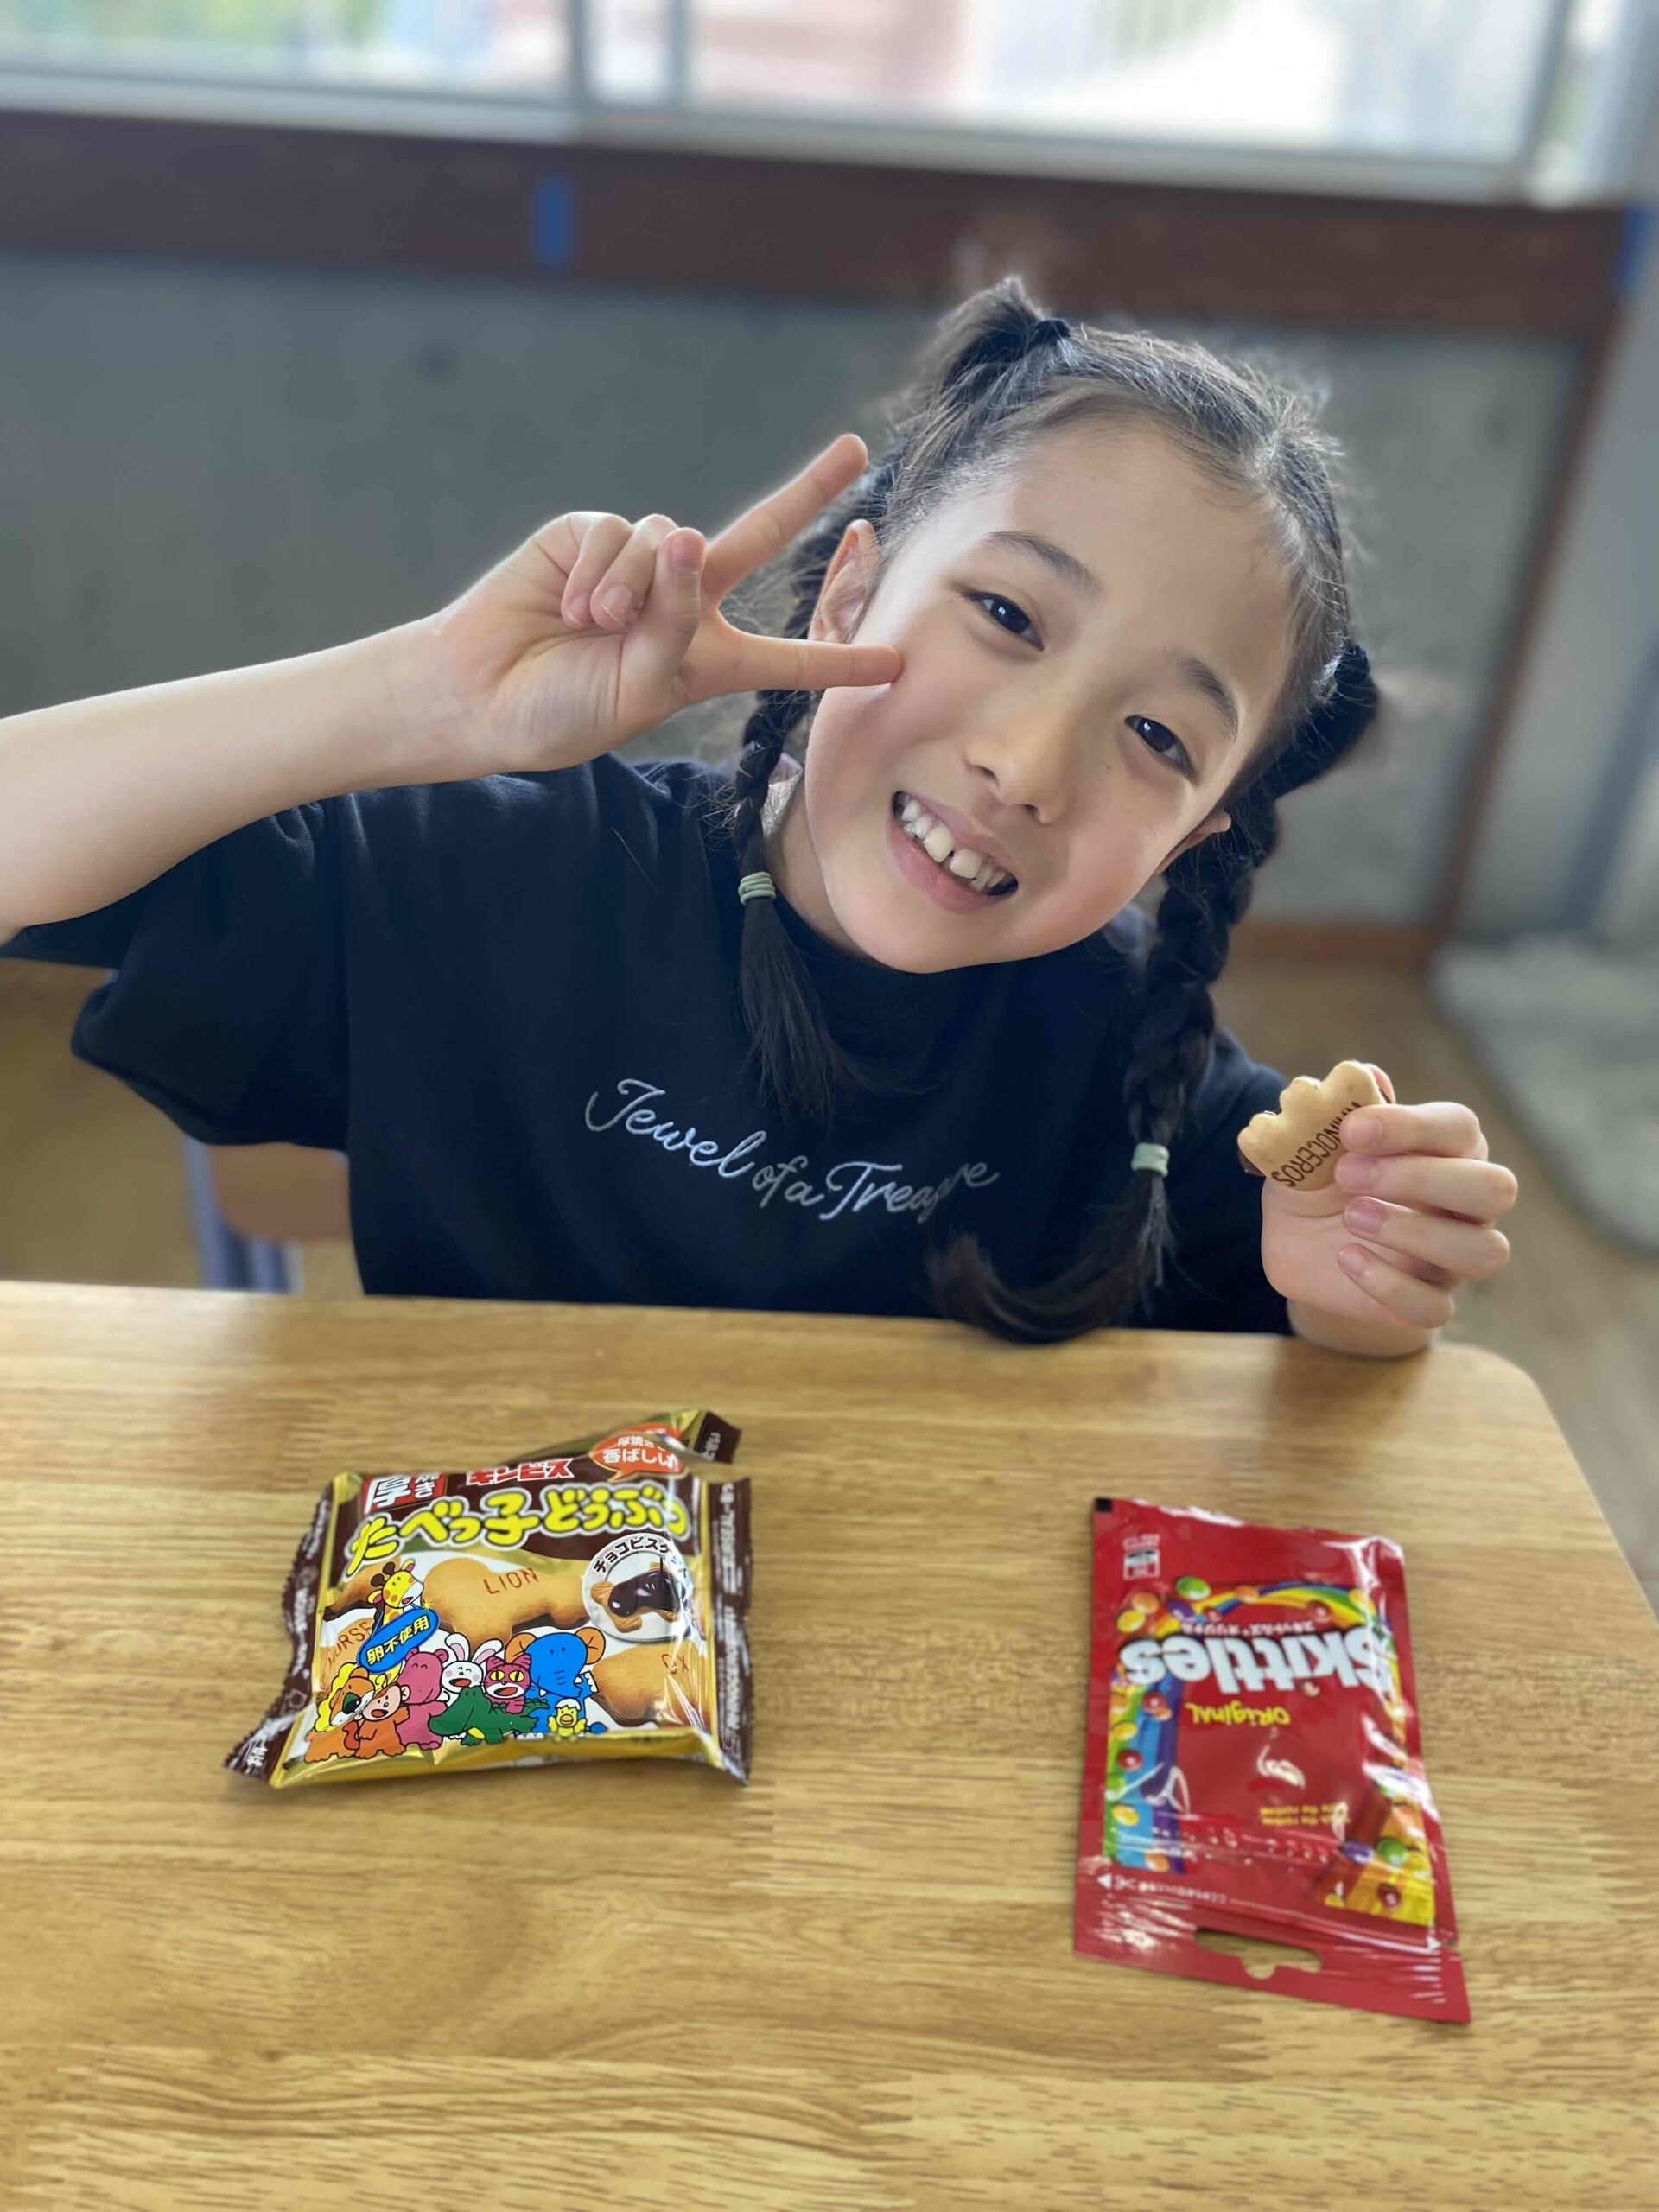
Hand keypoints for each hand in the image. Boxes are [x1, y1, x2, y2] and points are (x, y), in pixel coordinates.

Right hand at [411, 431, 901, 777]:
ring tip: (593, 627)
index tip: (896, 665)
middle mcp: (683, 603)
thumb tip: (691, 534)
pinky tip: (569, 604)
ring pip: (675, 543)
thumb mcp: (639, 686)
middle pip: (759, 536)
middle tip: (856, 449)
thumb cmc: (563, 708)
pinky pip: (622, 534)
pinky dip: (600, 571)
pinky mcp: (593, 534)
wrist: (482, 691)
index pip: (787, 659)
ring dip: (639, 587)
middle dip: (807, 490)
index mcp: (708, 660)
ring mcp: (642, 565)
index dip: (839, 661)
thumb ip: (674, 620)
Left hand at [1257, 1066, 1517, 1333]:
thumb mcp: (1311, 1143)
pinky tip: (1346, 1258)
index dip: (1409, 1126)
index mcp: (1447, 1149)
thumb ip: (1335, 1110)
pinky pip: (1435, 1307)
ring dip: (1416, 1232)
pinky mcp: (1427, 1302)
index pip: (1460, 1128)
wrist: (1299, 1243)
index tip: (1350, 1129)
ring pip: (1482, 1251)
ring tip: (1351, 1217)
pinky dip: (1390, 1285)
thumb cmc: (1319, 1179)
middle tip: (1348, 1175)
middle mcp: (1466, 1203)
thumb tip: (1362, 1076)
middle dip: (1422, 1178)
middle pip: (1494, 1188)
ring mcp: (1453, 1258)